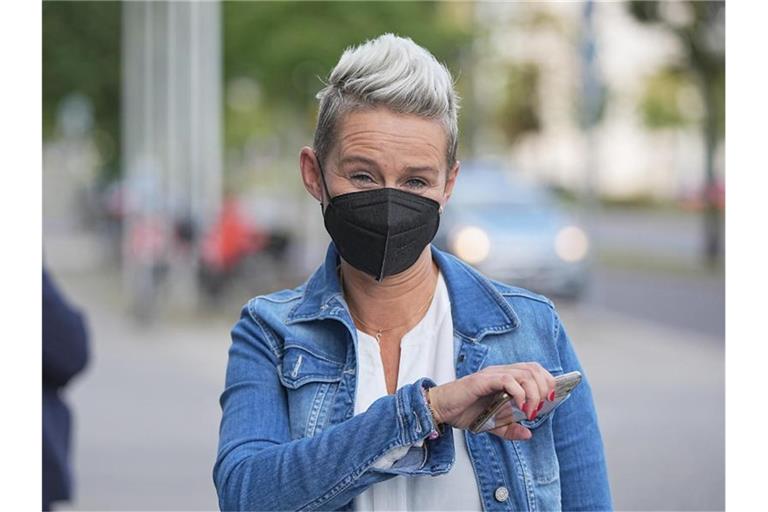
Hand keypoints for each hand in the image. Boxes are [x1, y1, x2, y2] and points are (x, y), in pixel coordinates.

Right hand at [428, 363, 555, 440]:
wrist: (442, 410)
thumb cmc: (464, 412)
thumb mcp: (492, 425)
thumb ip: (510, 428)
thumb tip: (528, 434)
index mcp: (505, 378)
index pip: (533, 369)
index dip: (547, 380)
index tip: (553, 397)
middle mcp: (500, 372)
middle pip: (533, 369)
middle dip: (545, 387)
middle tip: (543, 406)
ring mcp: (492, 374)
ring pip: (524, 373)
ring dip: (534, 392)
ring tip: (531, 410)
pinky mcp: (483, 380)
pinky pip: (507, 379)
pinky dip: (519, 392)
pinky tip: (519, 406)